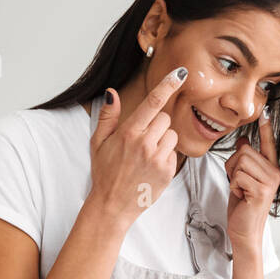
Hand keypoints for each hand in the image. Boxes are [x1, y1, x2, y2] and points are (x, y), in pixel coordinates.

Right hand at [88, 68, 186, 227]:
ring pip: (171, 135)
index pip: (153, 102)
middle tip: (141, 140)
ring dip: (162, 141)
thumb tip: (112, 92)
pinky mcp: (168, 171)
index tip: (181, 73)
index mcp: (128, 132)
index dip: (168, 85)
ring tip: (146, 155)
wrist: (112, 205)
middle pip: (165, 118)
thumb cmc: (104, 173)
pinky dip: (165, 157)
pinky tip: (151, 167)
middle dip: (156, 125)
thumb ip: (108, 116)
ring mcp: (158, 158)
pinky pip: (173, 153)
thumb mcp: (98, 142)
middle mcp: (145, 143)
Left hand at [223, 105, 279, 252]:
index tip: (266, 110)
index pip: (268, 143)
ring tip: (239, 189)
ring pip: (240, 161)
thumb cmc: (242, 207)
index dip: (266, 127)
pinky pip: (238, 175)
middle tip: (237, 182)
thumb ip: (245, 161)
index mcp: (271, 169)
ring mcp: (269, 182)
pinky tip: (240, 196)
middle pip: (245, 151)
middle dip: (233, 165)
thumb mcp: (242, 179)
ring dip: (232, 176)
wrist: (244, 232)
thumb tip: (244, 141)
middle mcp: (274, 173)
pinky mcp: (261, 191)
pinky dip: (233, 185)